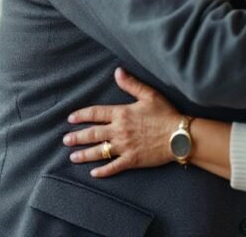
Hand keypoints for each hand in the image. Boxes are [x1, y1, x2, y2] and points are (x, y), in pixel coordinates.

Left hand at [64, 68, 180, 177]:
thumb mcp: (149, 94)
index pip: (96, 113)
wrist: (179, 135)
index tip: (71, 118)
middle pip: (93, 134)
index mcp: (122, 113)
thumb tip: (117, 71)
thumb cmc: (166, 114)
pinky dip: (103, 171)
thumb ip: (131, 84)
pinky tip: (93, 173)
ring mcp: (124, 147)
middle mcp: (119, 131)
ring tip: (73, 157)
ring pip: (99, 151)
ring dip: (84, 154)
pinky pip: (113, 166)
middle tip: (66, 140)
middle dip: (77, 137)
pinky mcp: (132, 160)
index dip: (82, 115)